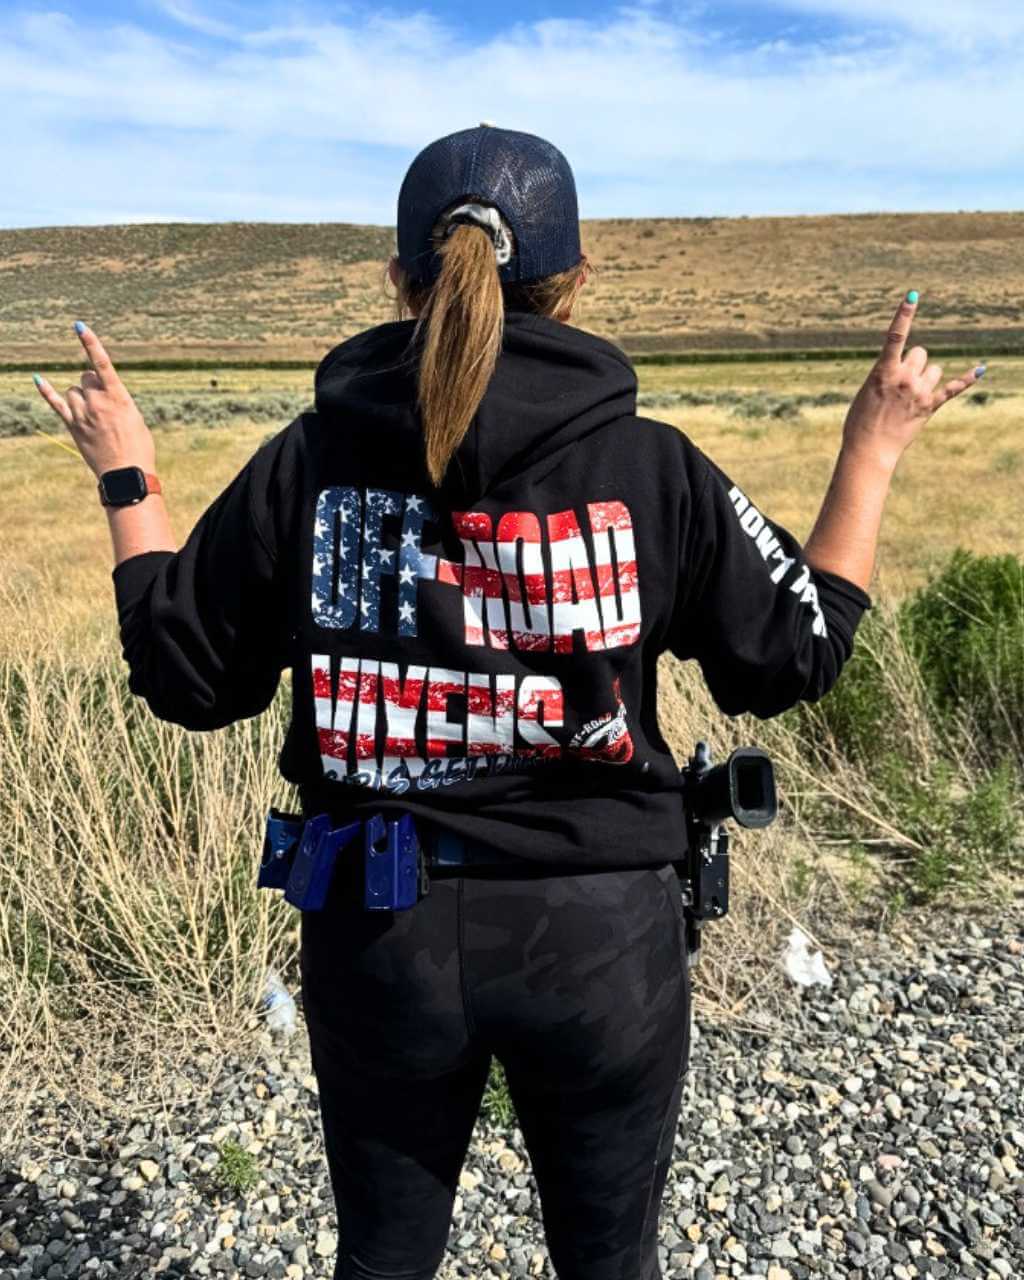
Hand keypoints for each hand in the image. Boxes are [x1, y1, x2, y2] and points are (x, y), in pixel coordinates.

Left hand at [33, 323, 155, 478]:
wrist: (127, 473)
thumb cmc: (138, 448)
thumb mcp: (135, 419)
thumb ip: (117, 401)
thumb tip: (102, 394)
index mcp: (119, 397)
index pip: (101, 363)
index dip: (89, 343)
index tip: (78, 326)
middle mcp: (98, 401)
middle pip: (86, 378)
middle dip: (93, 385)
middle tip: (105, 405)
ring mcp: (83, 413)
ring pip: (73, 390)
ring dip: (81, 396)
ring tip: (94, 416)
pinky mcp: (73, 425)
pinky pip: (56, 403)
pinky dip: (46, 390)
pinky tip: (37, 378)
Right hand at [842, 293, 985, 472]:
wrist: (869, 449)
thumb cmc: (861, 421)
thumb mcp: (868, 391)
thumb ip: (888, 375)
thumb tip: (908, 369)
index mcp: (884, 372)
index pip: (896, 337)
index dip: (904, 314)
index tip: (913, 294)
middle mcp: (905, 379)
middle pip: (921, 353)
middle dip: (914, 363)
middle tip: (900, 384)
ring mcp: (919, 393)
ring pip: (934, 370)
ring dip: (926, 378)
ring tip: (911, 397)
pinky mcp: (931, 407)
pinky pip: (953, 388)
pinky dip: (966, 379)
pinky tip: (980, 369)